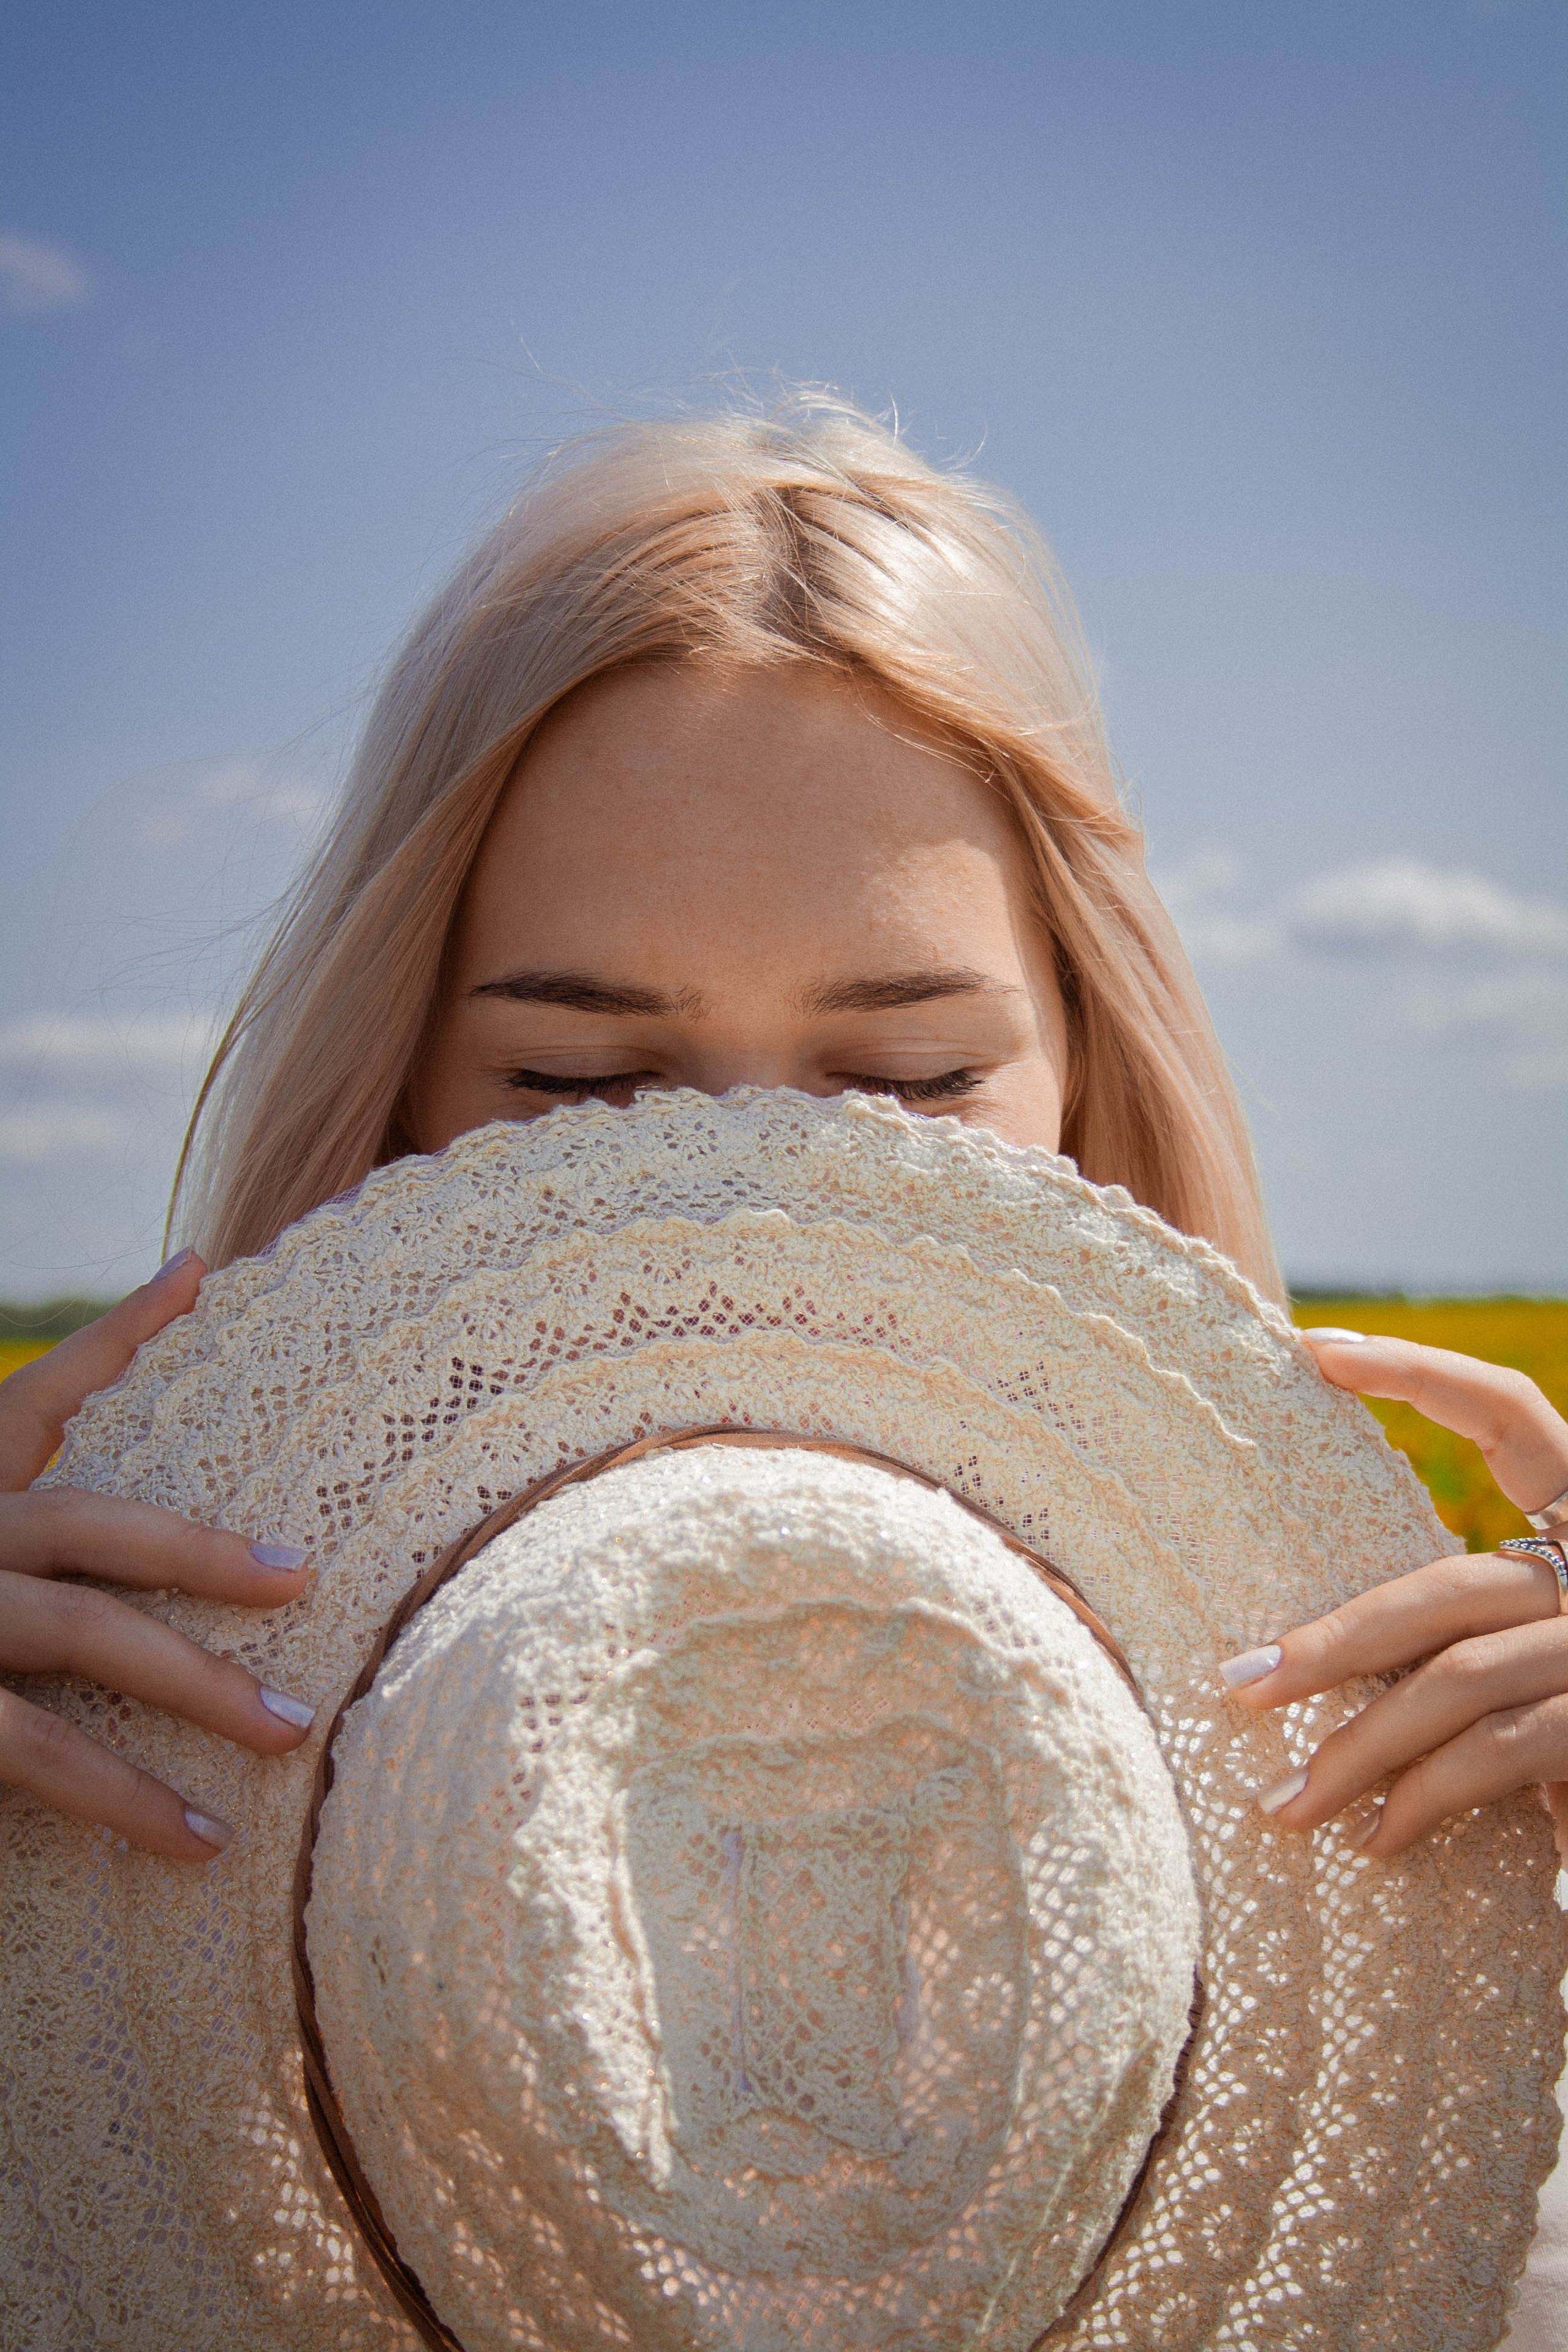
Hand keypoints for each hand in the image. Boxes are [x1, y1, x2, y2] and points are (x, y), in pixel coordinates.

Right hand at [0, 1251, 315, 1862]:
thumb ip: (18, 1472)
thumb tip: (110, 1391)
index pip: (34, 1394)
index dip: (118, 1332)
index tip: (199, 1272)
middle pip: (93, 1526)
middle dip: (203, 1550)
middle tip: (303, 1578)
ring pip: (80, 1638)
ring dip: (192, 1685)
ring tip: (286, 1734)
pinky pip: (33, 1753)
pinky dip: (120, 1797)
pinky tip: (198, 1839)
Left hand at [1220, 1329, 1567, 1859]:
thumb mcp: (1536, 1643)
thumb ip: (1470, 1625)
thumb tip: (1310, 1648)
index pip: (1513, 1415)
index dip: (1421, 1374)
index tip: (1316, 1350)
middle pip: (1445, 1588)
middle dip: (1332, 1644)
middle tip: (1236, 1685)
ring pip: (1457, 1680)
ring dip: (1359, 1750)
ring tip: (1286, 1805)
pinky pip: (1499, 1753)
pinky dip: (1426, 1799)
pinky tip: (1375, 1842)